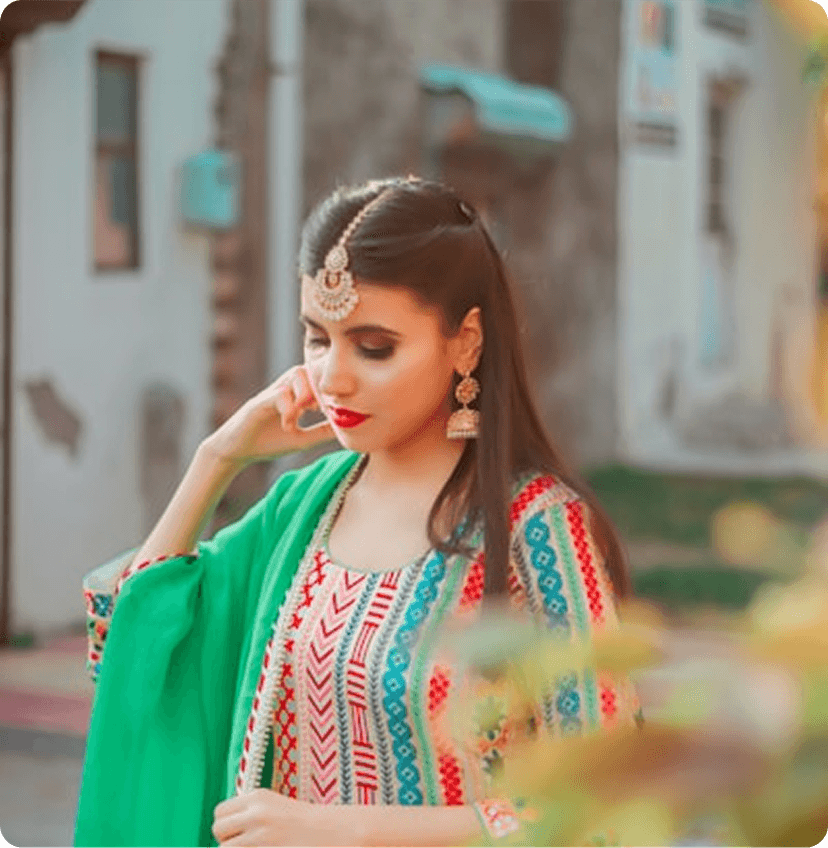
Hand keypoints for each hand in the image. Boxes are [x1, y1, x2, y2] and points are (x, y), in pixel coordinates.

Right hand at [203, 365, 335, 467]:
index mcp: (295, 396)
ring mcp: (271, 393)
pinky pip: (279, 394)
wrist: (238, 452)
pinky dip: (289, 408)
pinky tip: (289, 425)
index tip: (330, 411)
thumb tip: (346, 428)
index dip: (328, 391)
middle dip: (320, 387)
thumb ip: (322, 432)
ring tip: (305, 415)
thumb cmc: (268, 443)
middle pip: (309, 369)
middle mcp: (284, 390)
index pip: (316, 379)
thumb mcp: (302, 439)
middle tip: (318, 411)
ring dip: (306, 393)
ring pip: (296, 373)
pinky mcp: (259, 402)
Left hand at [212, 789, 348, 846]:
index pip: (219, 812)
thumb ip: (249, 813)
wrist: (335, 833)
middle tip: (246, 845)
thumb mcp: (274, 807)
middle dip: (227, 841)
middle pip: (218, 831)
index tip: (238, 833)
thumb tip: (223, 831)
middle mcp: (256, 814)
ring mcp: (261, 837)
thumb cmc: (305, 824)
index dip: (226, 826)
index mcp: (258, 797)